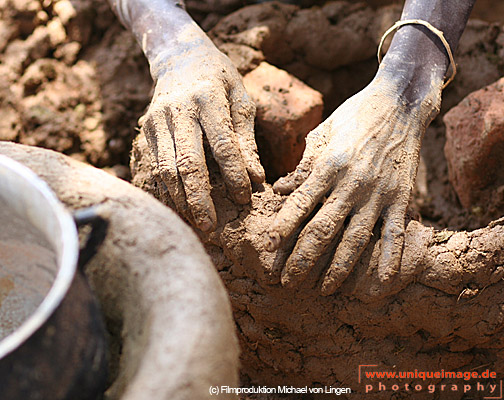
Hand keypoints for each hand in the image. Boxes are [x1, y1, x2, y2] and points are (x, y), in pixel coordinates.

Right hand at [140, 35, 264, 231]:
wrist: (179, 57)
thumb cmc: (219, 79)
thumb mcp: (241, 98)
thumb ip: (246, 139)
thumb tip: (256, 178)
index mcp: (207, 98)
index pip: (223, 145)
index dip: (234, 175)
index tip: (246, 197)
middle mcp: (177, 110)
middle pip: (187, 163)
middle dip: (200, 198)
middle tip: (212, 227)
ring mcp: (157, 121)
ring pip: (166, 169)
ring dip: (181, 200)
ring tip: (197, 223)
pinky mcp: (146, 130)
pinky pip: (154, 168)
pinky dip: (167, 191)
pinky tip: (180, 208)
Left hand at [265, 75, 438, 294]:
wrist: (400, 101)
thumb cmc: (353, 115)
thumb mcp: (321, 134)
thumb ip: (302, 167)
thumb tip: (280, 190)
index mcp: (328, 165)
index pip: (299, 205)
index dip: (281, 229)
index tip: (267, 249)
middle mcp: (352, 184)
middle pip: (323, 230)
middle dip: (303, 259)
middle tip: (288, 281)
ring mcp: (379, 193)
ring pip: (355, 239)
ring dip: (338, 268)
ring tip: (324, 288)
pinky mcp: (401, 198)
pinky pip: (394, 233)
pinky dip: (390, 259)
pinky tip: (381, 282)